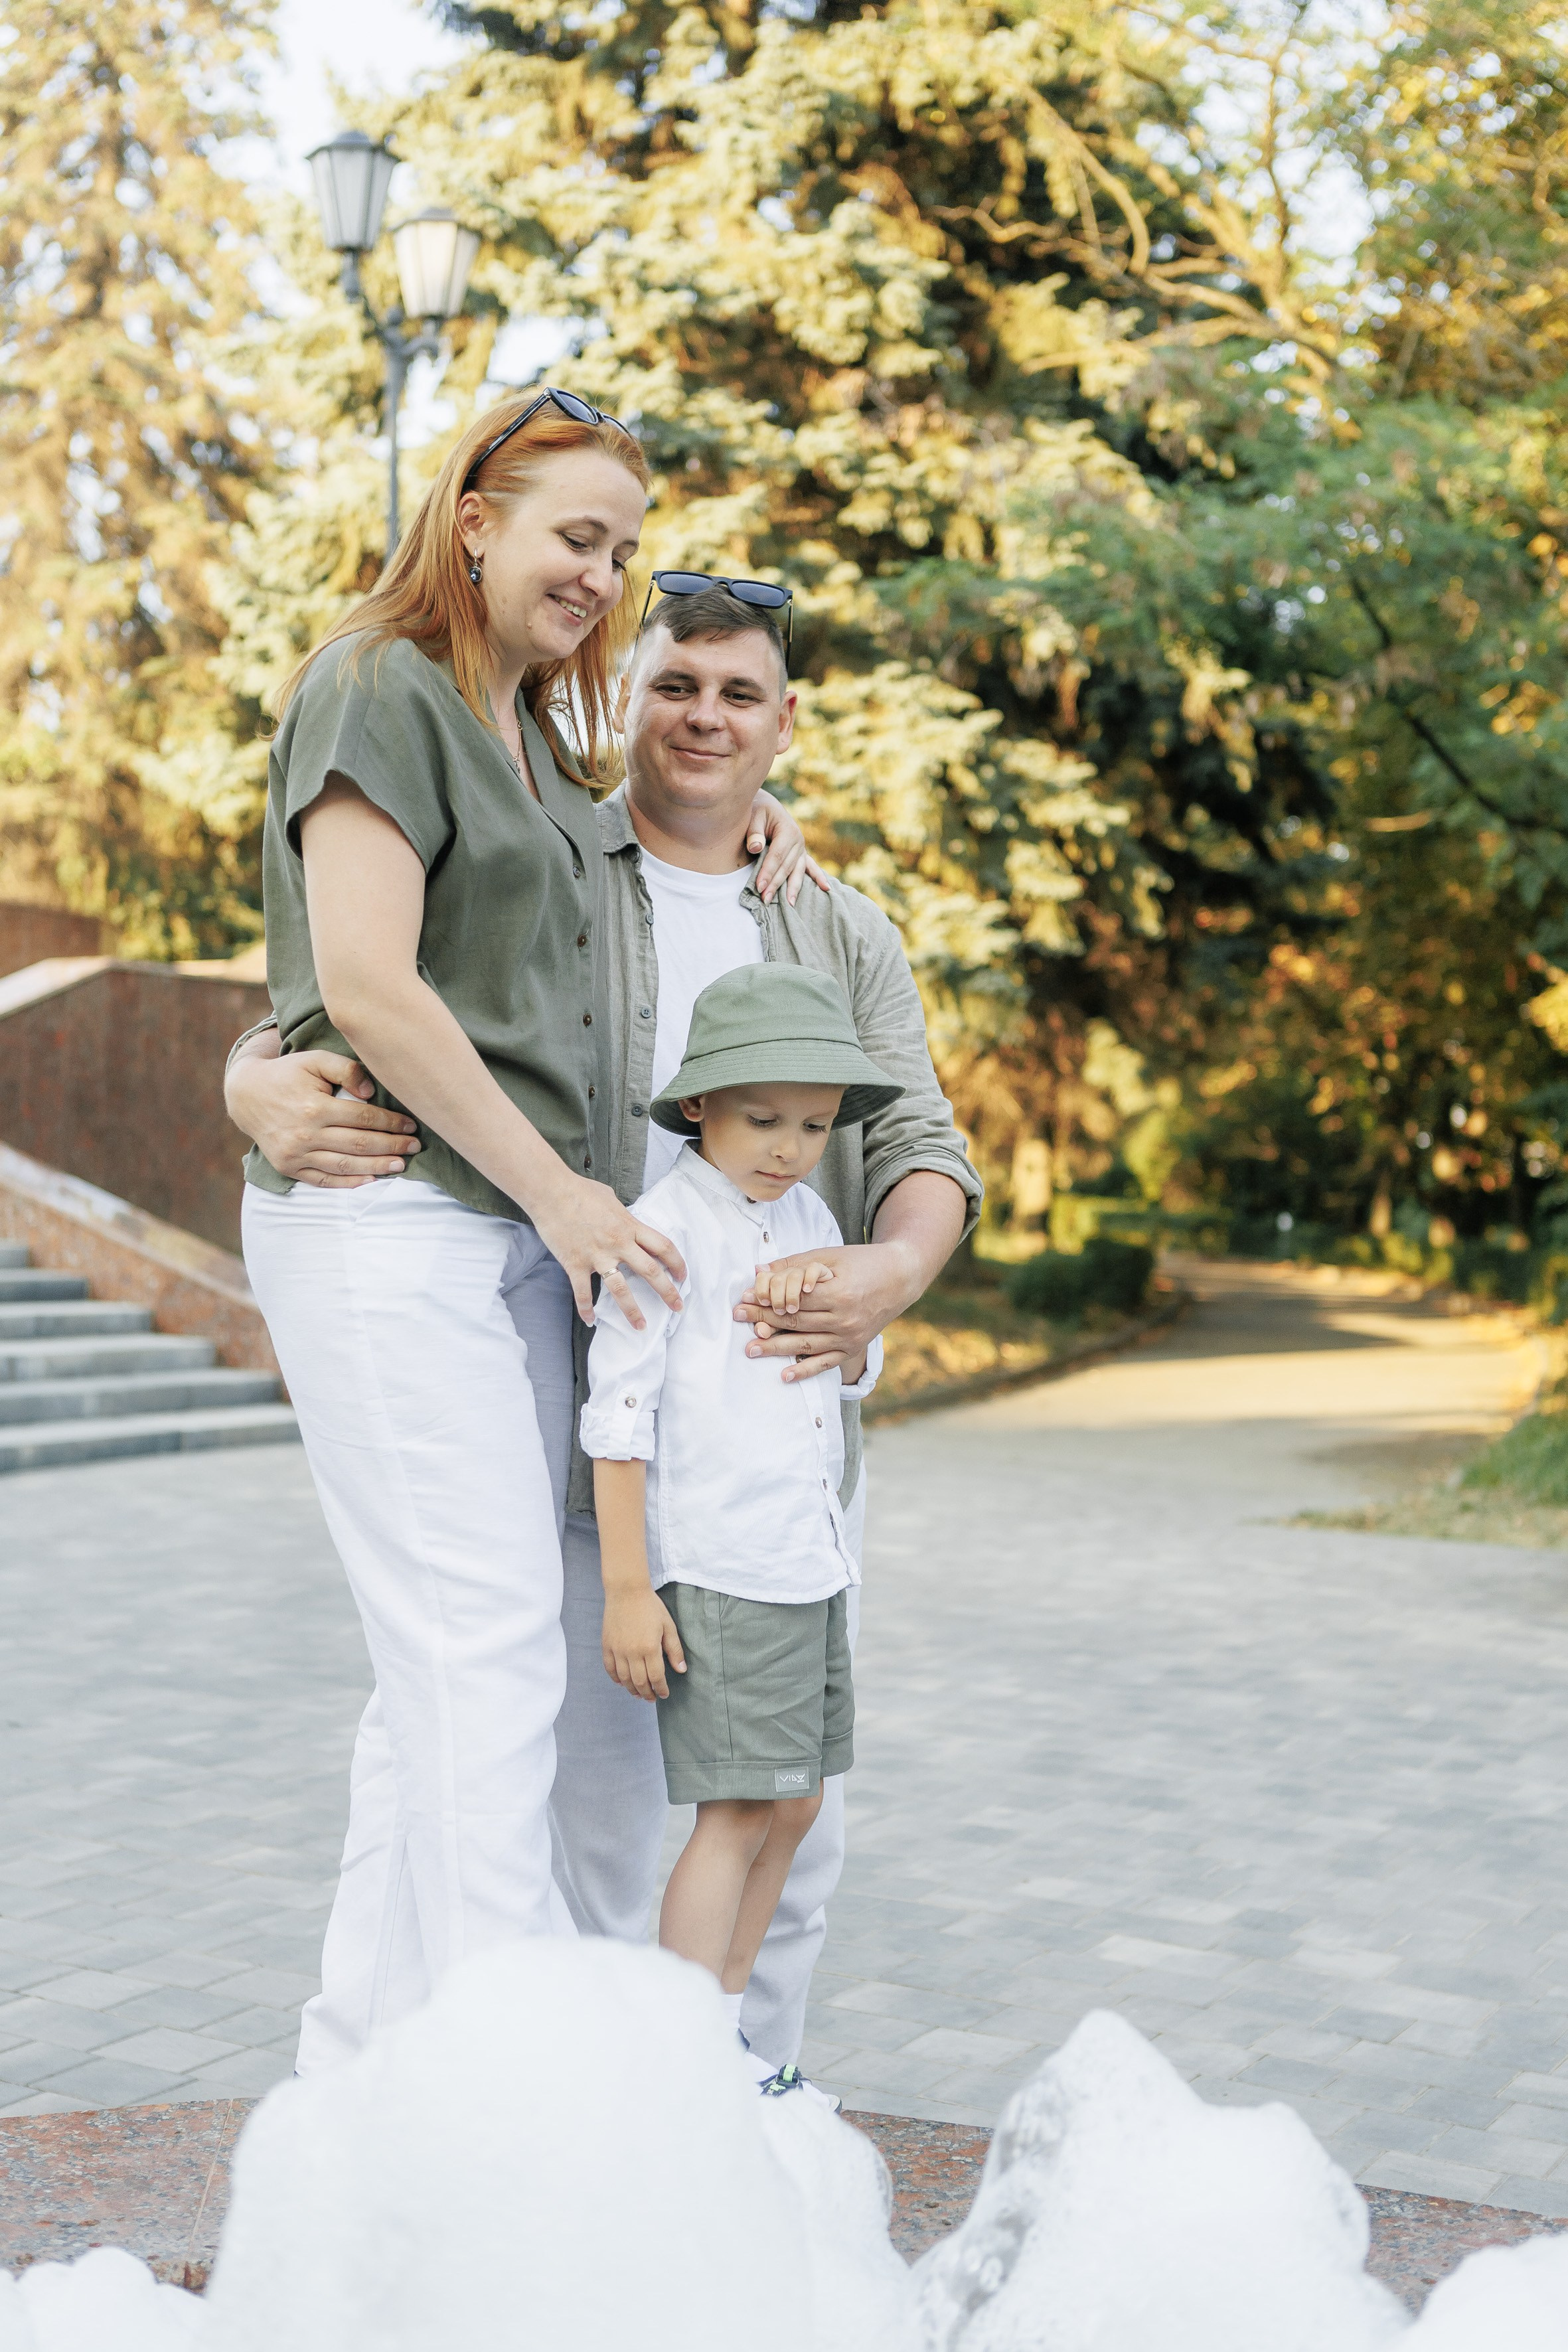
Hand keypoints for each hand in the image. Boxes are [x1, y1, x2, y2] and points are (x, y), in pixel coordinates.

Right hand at [225, 1048, 420, 1186]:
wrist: (247, 1094)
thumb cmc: (288, 1074)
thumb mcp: (315, 1060)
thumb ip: (346, 1069)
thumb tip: (372, 1092)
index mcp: (314, 1107)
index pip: (363, 1118)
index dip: (391, 1123)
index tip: (411, 1125)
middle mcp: (304, 1134)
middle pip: (358, 1144)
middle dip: (391, 1146)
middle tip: (415, 1147)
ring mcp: (295, 1154)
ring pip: (344, 1165)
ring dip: (376, 1167)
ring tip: (400, 1165)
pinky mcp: (288, 1167)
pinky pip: (323, 1180)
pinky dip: (348, 1182)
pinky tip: (370, 1180)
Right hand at [530, 1172, 686, 1327]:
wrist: (550, 1191)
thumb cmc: (580, 1191)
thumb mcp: (611, 1199)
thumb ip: (623, 1215)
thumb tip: (627, 1221)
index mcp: (629, 1226)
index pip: (663, 1246)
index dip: (677, 1263)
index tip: (683, 1276)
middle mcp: (618, 1243)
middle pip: (650, 1271)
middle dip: (667, 1292)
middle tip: (677, 1307)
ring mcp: (597, 1256)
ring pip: (620, 1290)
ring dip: (632, 1311)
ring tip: (641, 1327)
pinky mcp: (575, 1264)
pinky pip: (583, 1292)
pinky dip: (585, 1309)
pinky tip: (590, 1320)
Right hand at [602, 1584, 686, 1699]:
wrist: (627, 1591)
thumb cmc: (650, 1607)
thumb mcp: (668, 1626)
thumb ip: (674, 1650)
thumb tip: (681, 1670)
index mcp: (650, 1648)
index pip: (656, 1677)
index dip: (661, 1689)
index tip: (664, 1694)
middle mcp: (632, 1652)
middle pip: (639, 1682)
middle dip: (647, 1693)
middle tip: (651, 1698)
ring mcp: (617, 1650)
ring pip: (624, 1679)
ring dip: (632, 1689)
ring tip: (638, 1693)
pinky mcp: (607, 1645)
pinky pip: (610, 1668)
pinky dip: (616, 1678)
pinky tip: (622, 1682)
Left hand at [734, 1240, 917, 1380]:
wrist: (901, 1278)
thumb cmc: (862, 1261)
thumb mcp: (829, 1256)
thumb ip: (794, 1265)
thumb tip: (759, 1271)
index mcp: (838, 1292)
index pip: (792, 1299)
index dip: (765, 1299)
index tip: (743, 1298)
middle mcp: (845, 1318)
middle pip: (795, 1322)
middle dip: (762, 1320)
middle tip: (737, 1319)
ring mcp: (850, 1337)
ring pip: (805, 1344)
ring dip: (775, 1347)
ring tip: (749, 1349)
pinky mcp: (854, 1348)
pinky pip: (826, 1363)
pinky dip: (805, 1370)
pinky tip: (784, 1375)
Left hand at [746, 790, 829, 906]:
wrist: (766, 805)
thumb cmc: (758, 810)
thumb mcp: (754, 816)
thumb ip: (754, 832)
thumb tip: (755, 848)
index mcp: (788, 830)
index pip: (777, 856)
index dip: (768, 872)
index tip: (759, 887)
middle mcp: (799, 840)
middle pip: (787, 867)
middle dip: (776, 885)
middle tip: (765, 900)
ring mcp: (802, 847)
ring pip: (797, 871)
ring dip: (793, 888)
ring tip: (789, 904)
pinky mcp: (801, 852)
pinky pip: (811, 867)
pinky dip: (818, 877)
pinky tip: (826, 888)